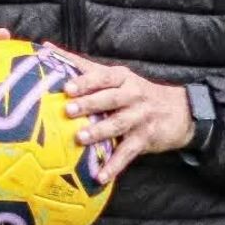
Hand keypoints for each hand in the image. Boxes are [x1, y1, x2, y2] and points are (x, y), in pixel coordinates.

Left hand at [44, 42, 193, 183]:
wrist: (178, 111)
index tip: (67, 87)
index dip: (85, 82)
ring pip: (118, 124)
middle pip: (110, 98)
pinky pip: (128, 152)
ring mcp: (140, 117)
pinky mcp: (145, 138)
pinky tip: (101, 176)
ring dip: (99, 132)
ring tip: (80, 138)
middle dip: (89, 104)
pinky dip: (114, 165)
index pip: (102, 77)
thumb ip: (82, 66)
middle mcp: (132, 94)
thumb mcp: (115, 75)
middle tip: (68, 110)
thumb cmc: (135, 92)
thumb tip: (46, 48)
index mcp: (122, 77)